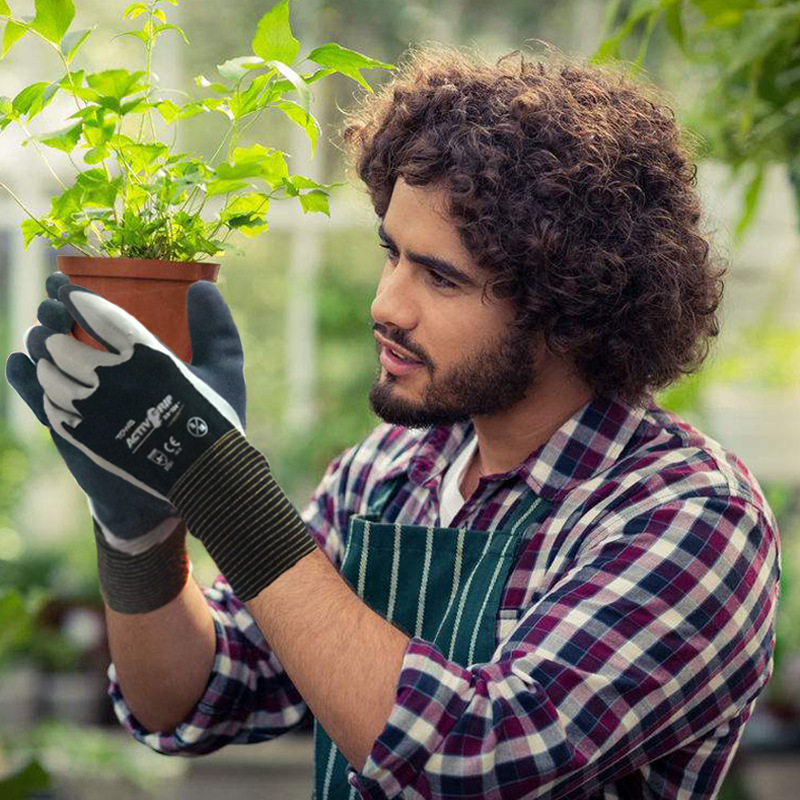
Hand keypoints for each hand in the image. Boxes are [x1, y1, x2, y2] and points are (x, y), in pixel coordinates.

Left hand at [5, 274, 245, 554]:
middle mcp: (110, 376)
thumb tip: (202, 285)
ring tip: (47, 357)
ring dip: (43, 361)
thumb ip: (215, 324)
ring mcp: (91, 409)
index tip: (63, 289)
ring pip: (47, 374)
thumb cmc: (217, 420)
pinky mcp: (82, 438)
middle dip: (52, 330)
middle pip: (60, 343)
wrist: (205, 479)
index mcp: (145, 353)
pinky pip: (48, 407)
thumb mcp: (226, 368)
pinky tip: (48, 388)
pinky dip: (43, 392)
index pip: (94, 312)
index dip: (74, 297)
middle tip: (52, 327)